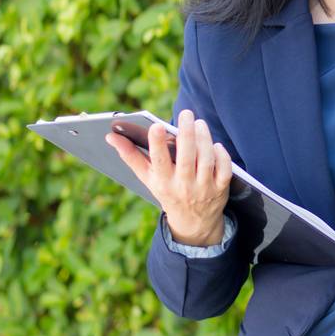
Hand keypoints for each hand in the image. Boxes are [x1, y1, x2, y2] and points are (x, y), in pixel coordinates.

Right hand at [106, 109, 232, 245]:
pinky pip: (224, 169)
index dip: (158, 144)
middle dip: (186, 134)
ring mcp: (204, 187)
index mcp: (163, 182)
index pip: (159, 161)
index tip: (156, 126)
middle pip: (186, 157)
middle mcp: (183, 185)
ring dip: (204, 139)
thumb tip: (110, 136)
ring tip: (199, 123)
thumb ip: (130, 156)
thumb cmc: (167, 190)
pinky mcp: (221, 188)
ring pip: (206, 160)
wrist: (193, 221)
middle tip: (186, 114)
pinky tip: (215, 144)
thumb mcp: (147, 178)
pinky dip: (221, 155)